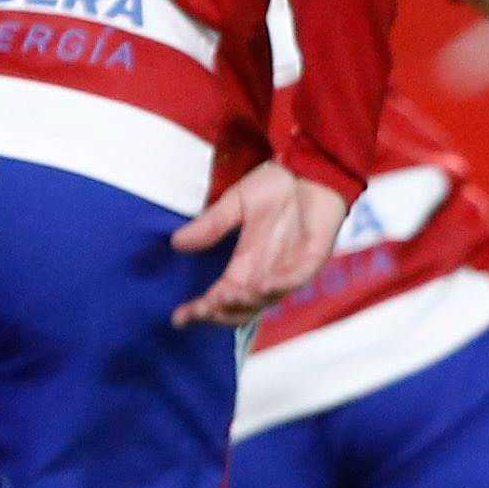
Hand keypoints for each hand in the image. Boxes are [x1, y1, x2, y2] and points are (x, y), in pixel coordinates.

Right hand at [171, 165, 351, 326]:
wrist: (311, 169)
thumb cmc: (277, 187)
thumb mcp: (236, 204)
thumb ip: (211, 224)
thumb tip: (176, 242)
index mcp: (245, 265)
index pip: (219, 297)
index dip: (200, 310)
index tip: (179, 317)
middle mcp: (264, 274)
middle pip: (239, 309)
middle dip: (217, 314)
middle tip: (199, 309)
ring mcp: (289, 271)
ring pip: (264, 301)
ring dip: (242, 302)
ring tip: (221, 297)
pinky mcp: (312, 261)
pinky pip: (294, 281)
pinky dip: (276, 286)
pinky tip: (260, 286)